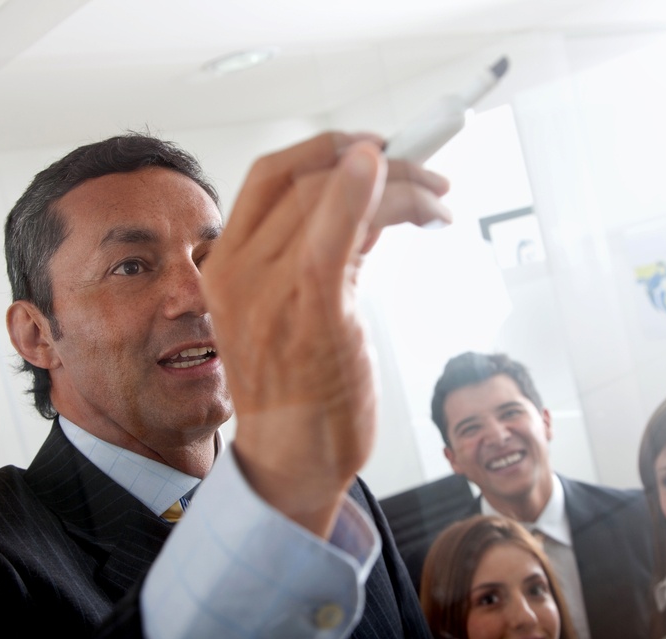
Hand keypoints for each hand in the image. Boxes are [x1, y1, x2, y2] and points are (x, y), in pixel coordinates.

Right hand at [201, 132, 449, 536]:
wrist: (290, 464)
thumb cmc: (297, 393)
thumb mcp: (292, 310)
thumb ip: (321, 253)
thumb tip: (369, 201)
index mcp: (226, 266)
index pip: (271, 175)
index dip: (326, 148)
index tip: (372, 148)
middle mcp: (238, 271)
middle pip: (308, 176)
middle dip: (377, 160)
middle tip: (423, 173)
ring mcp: (271, 292)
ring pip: (333, 196)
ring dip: (402, 184)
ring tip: (438, 202)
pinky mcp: (312, 314)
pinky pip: (339, 236)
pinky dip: (380, 200)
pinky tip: (422, 200)